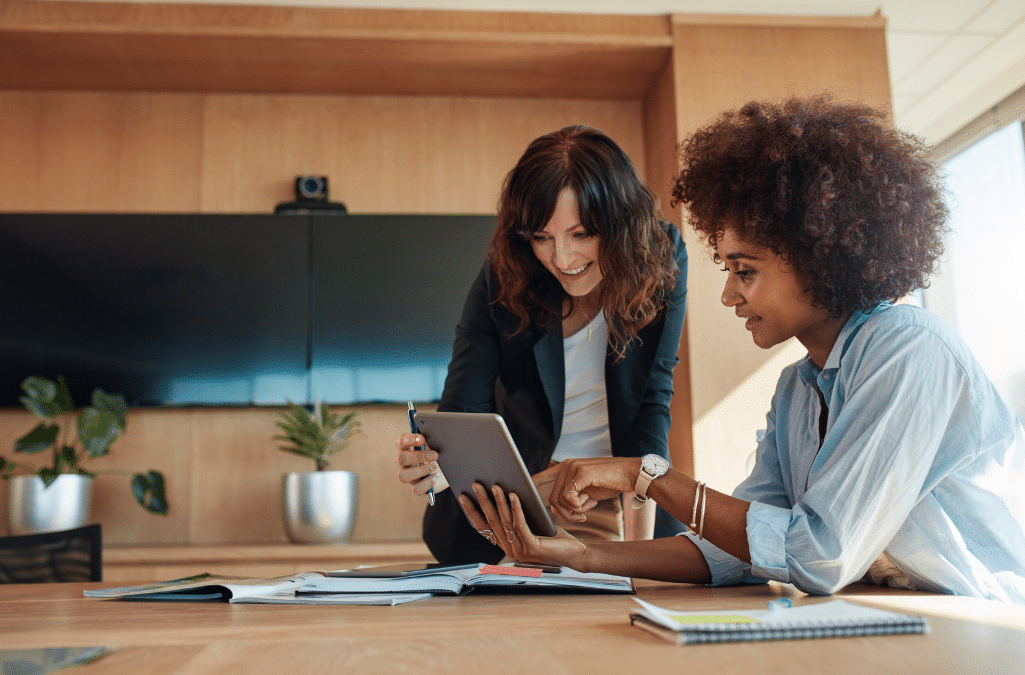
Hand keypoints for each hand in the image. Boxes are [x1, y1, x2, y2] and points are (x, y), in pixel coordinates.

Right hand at [394, 433, 448, 495]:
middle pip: (401, 459)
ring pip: (403, 475)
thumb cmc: (441, 452)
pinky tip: (436, 477)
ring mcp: (409, 476)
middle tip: (434, 455)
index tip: (422, 439)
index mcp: (407, 448)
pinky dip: (426, 483)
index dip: (409, 440)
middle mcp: (405, 462)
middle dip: (418, 456)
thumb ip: (433, 437)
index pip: (400, 442)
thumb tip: (434, 433)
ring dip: (421, 470)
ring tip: (435, 466)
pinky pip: (416, 489)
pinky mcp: (417, 487)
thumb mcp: (438, 443)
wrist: (451, 468)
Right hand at [457, 483, 586, 567]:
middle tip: (476, 485)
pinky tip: (514, 495)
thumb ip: (516, 515)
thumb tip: (504, 490)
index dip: (472, 511)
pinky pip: (520, 523)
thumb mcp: (531, 523)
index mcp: (506, 544)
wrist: (575, 553)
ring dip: (498, 501)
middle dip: (482, 501)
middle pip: (491, 521)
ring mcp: (519, 550)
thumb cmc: (553, 536)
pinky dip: (516, 508)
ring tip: (495, 485)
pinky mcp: (531, 547)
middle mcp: (509, 548)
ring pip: (504, 521)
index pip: (483, 527)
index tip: (463, 496)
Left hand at [534, 457, 641, 521]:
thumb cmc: (611, 482)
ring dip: (573, 511)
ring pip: (559, 499)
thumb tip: (554, 508)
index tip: (521, 495)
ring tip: (586, 510)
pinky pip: (570, 498)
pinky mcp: (581, 473)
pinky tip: (591, 504)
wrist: (631, 474)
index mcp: (567, 467)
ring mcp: (573, 468)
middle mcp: (567, 465)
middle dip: (563, 512)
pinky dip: (579, 506)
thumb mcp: (588, 490)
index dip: (531, 486)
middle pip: (551, 497)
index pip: (541, 476)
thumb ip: (572, 496)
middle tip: (579, 517)